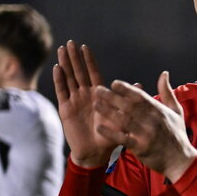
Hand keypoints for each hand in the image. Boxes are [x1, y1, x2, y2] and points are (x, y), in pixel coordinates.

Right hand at [52, 41, 116, 167]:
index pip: (93, 73)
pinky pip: (62, 91)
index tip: (85, 47)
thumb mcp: (121, 118)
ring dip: (65, 64)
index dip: (89, 60)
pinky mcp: (66, 109)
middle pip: (79, 72)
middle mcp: (86, 95)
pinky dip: (59, 80)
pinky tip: (57, 68)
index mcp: (99, 95)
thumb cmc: (109, 136)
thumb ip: (127, 101)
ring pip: (69, 78)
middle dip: (75, 58)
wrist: (95, 152)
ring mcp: (75, 101)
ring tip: (62, 50)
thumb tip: (139, 84)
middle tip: (71, 42)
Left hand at [92, 71, 196, 180]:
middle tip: (97, 90)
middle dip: (112, 97)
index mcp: (159, 110)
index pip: (140, 96)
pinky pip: (123, 138)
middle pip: (129, 106)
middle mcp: (152, 120)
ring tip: (95, 105)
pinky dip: (111, 132)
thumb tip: (164, 73)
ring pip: (124, 120)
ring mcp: (146, 134)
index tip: (113, 83)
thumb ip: (167, 92)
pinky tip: (99, 127)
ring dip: (108, 112)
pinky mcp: (141, 148)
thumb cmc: (177, 135)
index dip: (126, 89)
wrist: (180, 160)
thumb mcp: (176, 111)